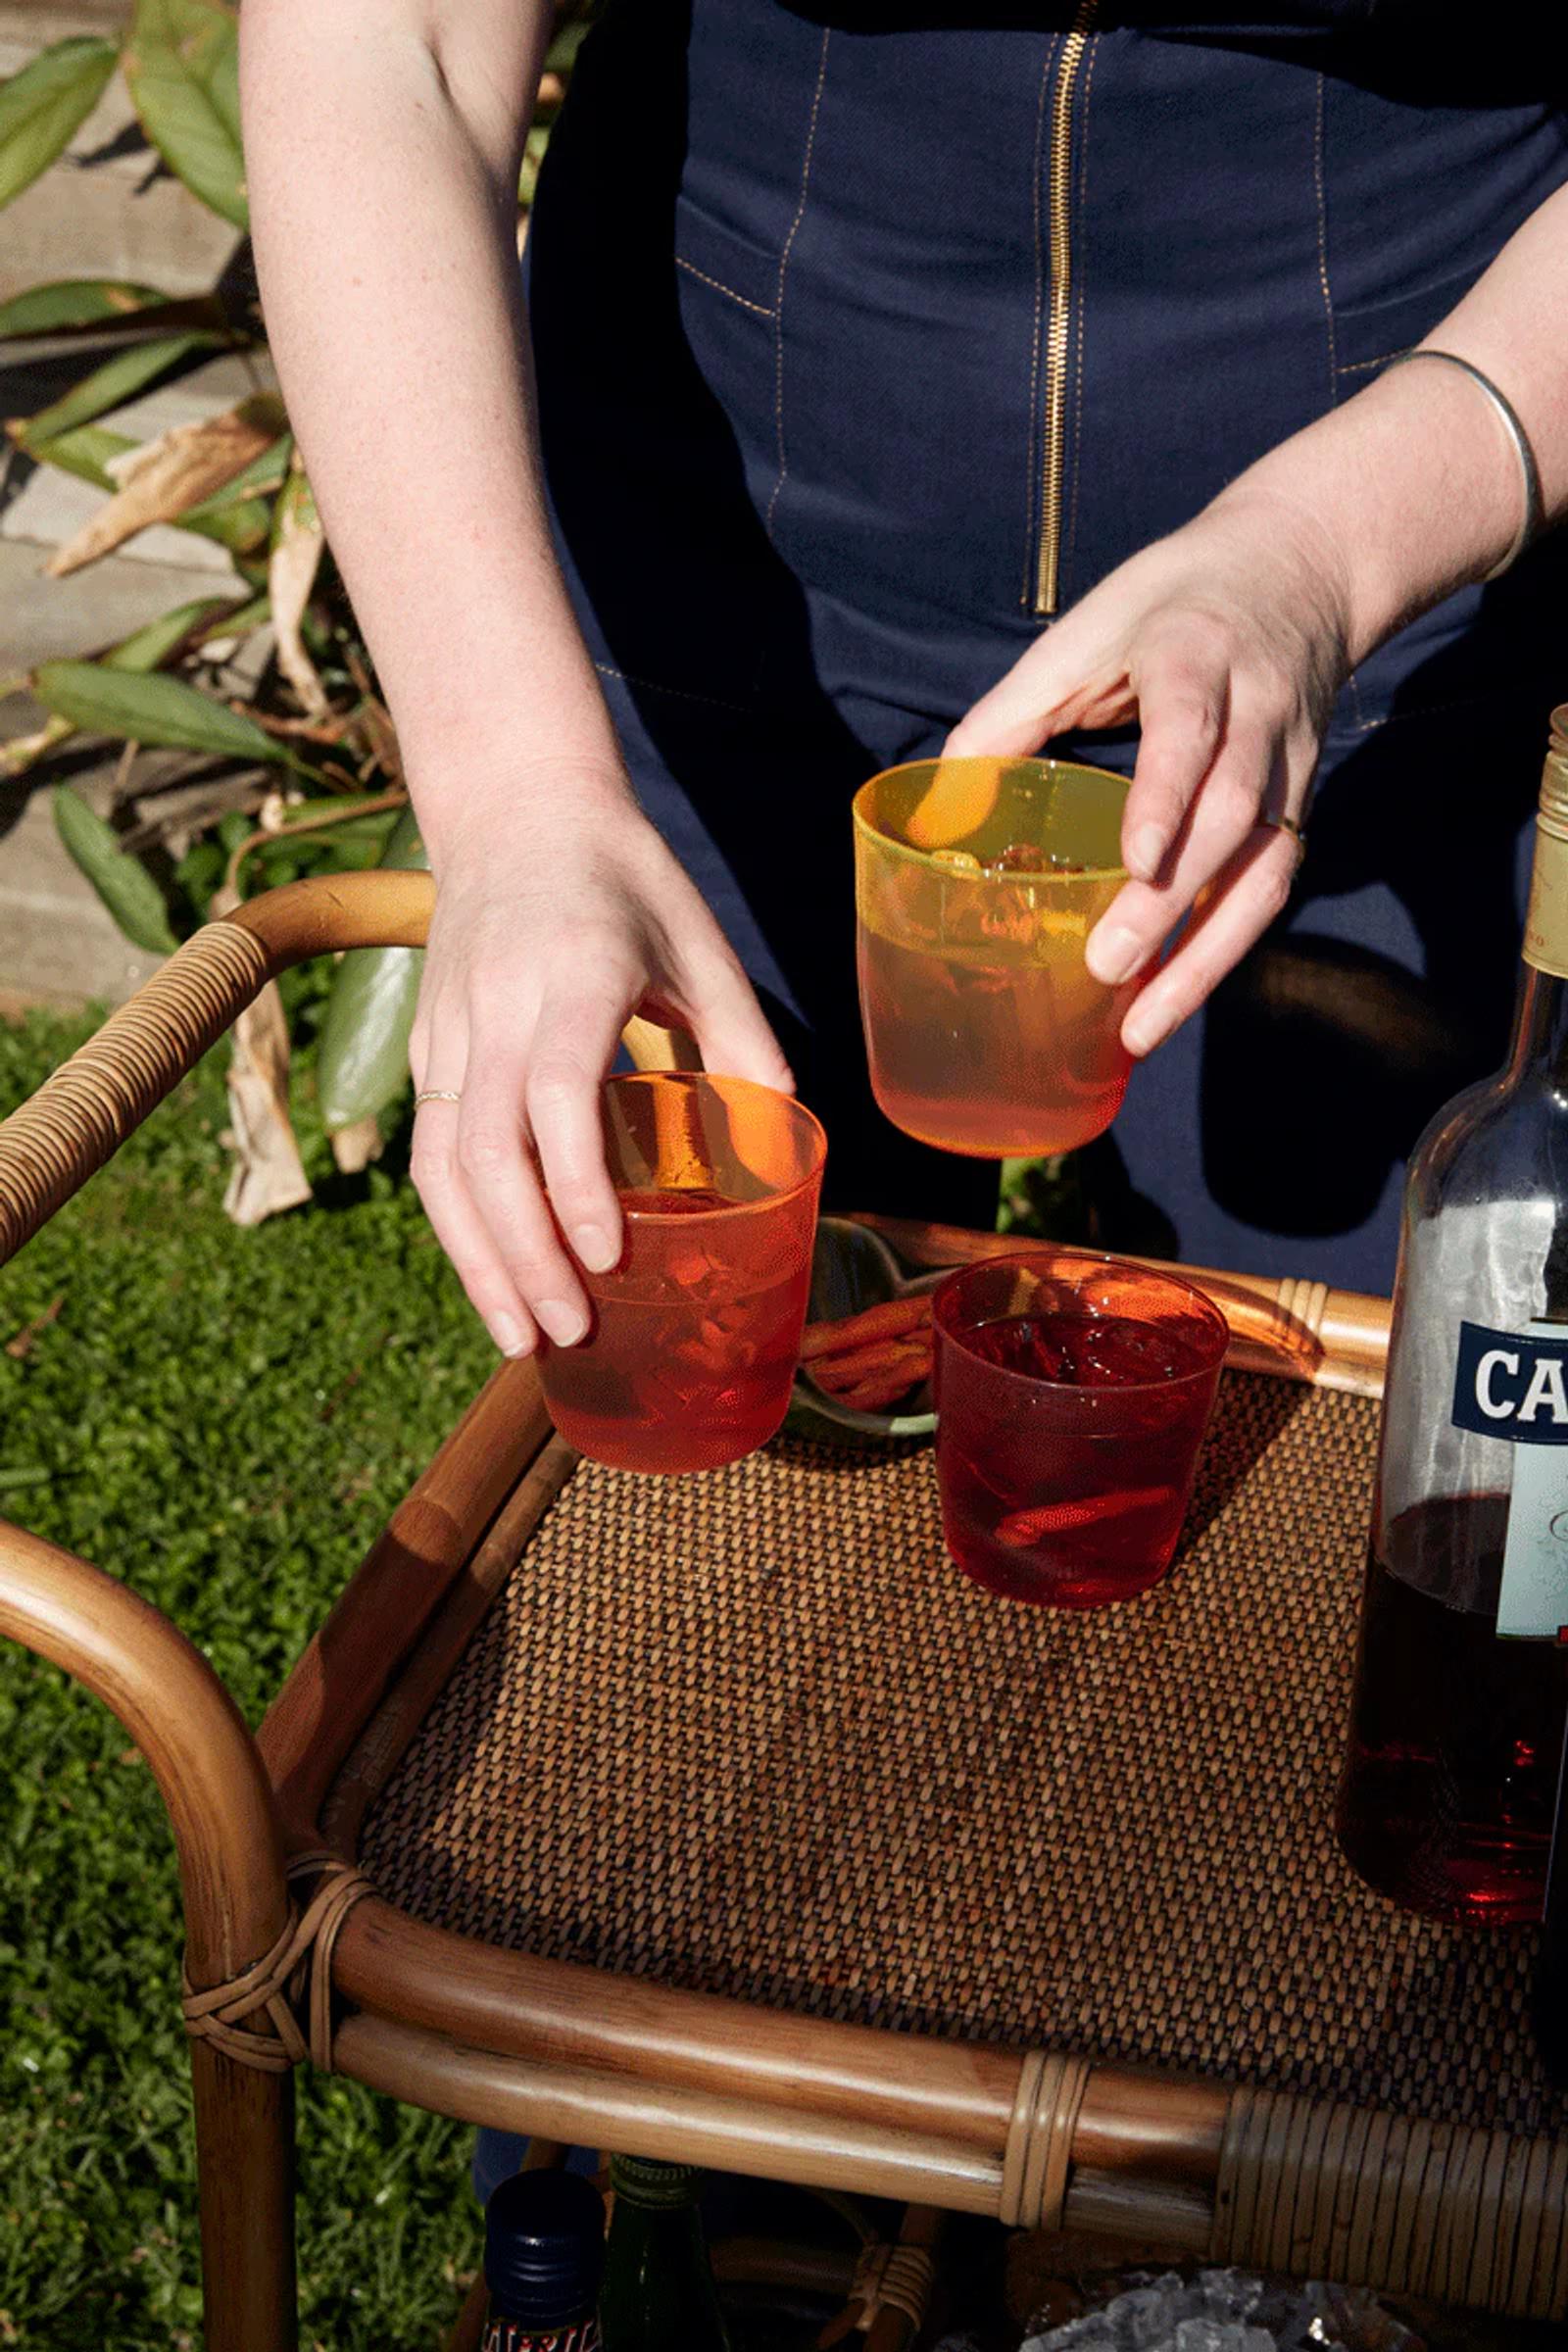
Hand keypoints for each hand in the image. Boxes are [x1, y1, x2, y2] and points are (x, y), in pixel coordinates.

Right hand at [408, 760, 792, 1357]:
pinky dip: (460, 1225)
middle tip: (569, 1331)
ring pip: (439, 1161)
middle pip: (484, 1149)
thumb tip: (783, 1139)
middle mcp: (497, 1004)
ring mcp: (449, 1027)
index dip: (575, 1182)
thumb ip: (741, 1035)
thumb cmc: (623, 875)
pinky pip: (431, 1148)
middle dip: (521, 1254)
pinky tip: (497, 1279)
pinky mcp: (426, 1044)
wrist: (513, 803)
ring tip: (520, 1337)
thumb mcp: (698, 937)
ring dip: (476, 1259)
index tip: (607, 1256)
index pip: (555, 1092)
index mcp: (574, 972)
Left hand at [945, 488, 1353, 1055]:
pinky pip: (1267, 888)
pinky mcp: (1299, 805)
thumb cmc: (1173, 601)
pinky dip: (1222, 950)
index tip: (1138, 857)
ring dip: (1206, 955)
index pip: (1192, 727)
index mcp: (1198, 655)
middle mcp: (1260, 713)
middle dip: (1171, 899)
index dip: (1167, 793)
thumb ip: (1014, 709)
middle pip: (1228, 814)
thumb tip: (940, 801)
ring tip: (1142, 1027)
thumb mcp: (1088, 627)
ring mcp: (1291, 765)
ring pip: (1263, 868)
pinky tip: (1171, 1000)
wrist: (1304, 566)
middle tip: (1107, 968)